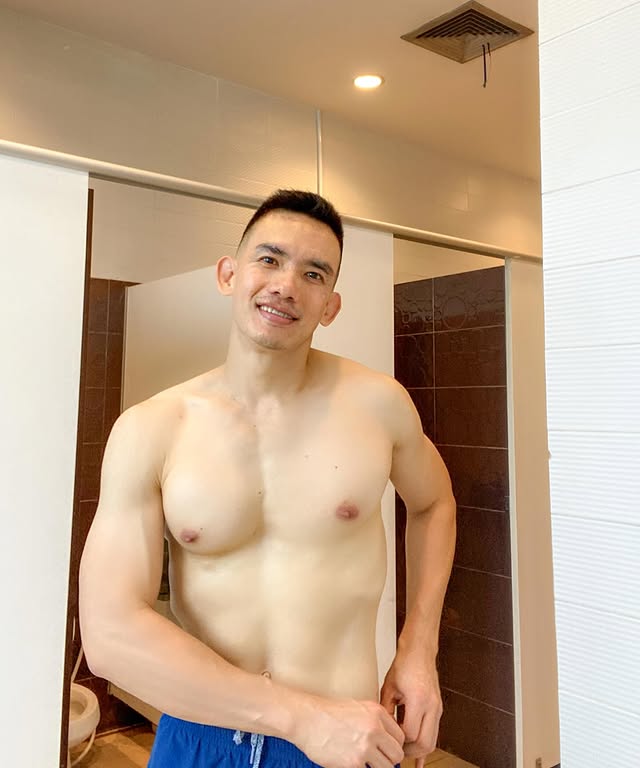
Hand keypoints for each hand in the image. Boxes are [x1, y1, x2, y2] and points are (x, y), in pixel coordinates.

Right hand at [292, 696, 404, 767]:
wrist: (306, 719)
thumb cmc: (328, 713)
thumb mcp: (358, 707)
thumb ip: (376, 721)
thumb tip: (389, 738)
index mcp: (377, 713)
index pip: (400, 736)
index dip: (393, 744)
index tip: (386, 748)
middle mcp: (374, 729)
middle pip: (398, 754)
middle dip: (389, 758)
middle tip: (377, 758)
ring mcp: (365, 747)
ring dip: (378, 767)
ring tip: (366, 762)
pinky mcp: (353, 763)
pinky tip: (351, 761)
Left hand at [380, 650, 442, 767]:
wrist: (419, 652)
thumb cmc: (405, 665)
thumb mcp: (389, 688)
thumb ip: (386, 710)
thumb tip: (381, 730)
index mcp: (419, 699)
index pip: (411, 733)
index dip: (399, 741)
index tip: (389, 741)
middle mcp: (432, 706)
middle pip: (425, 743)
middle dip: (409, 751)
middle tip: (396, 752)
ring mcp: (437, 708)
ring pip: (432, 742)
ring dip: (418, 751)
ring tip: (404, 753)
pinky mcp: (438, 709)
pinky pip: (434, 734)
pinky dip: (426, 747)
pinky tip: (420, 760)